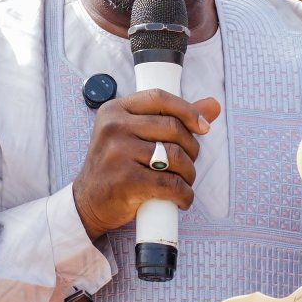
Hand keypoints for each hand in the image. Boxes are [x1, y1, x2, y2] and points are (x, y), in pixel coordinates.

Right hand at [72, 90, 220, 240]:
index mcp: (115, 110)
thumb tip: (213, 105)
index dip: (188, 110)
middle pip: (172, 128)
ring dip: (189, 173)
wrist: (87, 203)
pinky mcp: (125, 181)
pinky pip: (170, 184)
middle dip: (191, 148)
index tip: (203, 127)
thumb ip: (172, 118)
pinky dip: (184, 194)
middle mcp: (113, 127)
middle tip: (190, 163)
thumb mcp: (135, 135)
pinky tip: (182, 198)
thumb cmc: (116, 166)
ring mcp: (118, 153)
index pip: (159, 98)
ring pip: (175, 156)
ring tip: (185, 181)